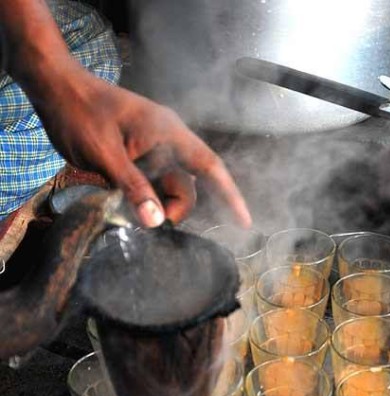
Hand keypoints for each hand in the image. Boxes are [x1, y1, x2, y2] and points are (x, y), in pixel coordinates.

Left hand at [32, 64, 251, 227]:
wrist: (55, 90)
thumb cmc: (81, 113)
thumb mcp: (105, 154)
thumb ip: (133, 187)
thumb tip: (156, 222)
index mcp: (168, 133)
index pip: (209, 166)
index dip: (230, 195)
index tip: (243, 222)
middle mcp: (167, 142)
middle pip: (189, 184)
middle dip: (176, 207)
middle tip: (150, 220)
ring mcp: (152, 150)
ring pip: (169, 187)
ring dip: (156, 205)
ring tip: (131, 210)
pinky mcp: (138, 157)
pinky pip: (151, 184)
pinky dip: (144, 199)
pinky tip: (129, 204)